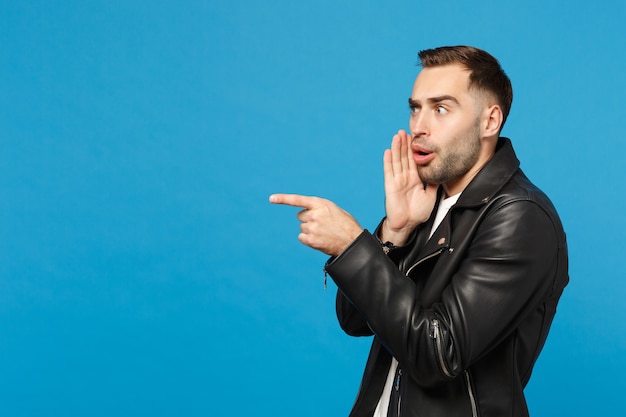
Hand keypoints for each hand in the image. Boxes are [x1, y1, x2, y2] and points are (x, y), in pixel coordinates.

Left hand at [269, 194, 362, 255]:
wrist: (352, 242)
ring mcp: (312, 228)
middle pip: (300, 216)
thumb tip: (306, 212)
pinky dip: (308, 239)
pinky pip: (302, 237)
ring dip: (310, 230)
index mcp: (321, 204)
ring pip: (302, 227)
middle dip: (308, 219)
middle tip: (321, 224)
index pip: (298, 200)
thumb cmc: (345, 225)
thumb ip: (320, 208)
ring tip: (324, 233)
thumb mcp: (334, 210)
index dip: (283, 199)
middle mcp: (314, 215)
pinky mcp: (310, 240)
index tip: (271, 198)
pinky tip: (320, 239)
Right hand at [382, 130, 437, 244]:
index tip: (414, 138)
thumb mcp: (431, 196)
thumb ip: (434, 184)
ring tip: (397, 136)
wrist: (408, 225)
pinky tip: (388, 151)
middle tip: (404, 131)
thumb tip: (440, 174)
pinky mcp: (391, 186)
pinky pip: (389, 172)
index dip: (413, 149)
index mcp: (415, 180)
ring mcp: (397, 181)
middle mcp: (405, 178)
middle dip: (404, 144)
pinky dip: (388, 161)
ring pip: (397, 161)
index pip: (413, 161)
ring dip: (397, 148)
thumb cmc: (418, 213)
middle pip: (404, 158)